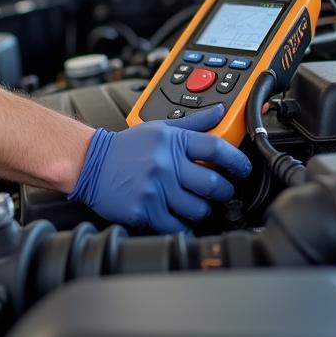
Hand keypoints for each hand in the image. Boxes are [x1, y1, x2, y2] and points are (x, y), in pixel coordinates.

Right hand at [68, 104, 252, 233]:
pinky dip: (184, 225)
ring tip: (200, 204)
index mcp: (174, 141)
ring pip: (198, 208)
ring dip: (204, 209)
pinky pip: (176, 225)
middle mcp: (166, 164)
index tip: (245, 168)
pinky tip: (182, 218)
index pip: (216, 147)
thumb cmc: (127, 147)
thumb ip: (195, 122)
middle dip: (225, 190)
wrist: (91, 162)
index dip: (237, 160)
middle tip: (223, 191)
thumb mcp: (161, 127)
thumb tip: (221, 111)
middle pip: (213, 183)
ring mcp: (156, 188)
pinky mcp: (145, 210)